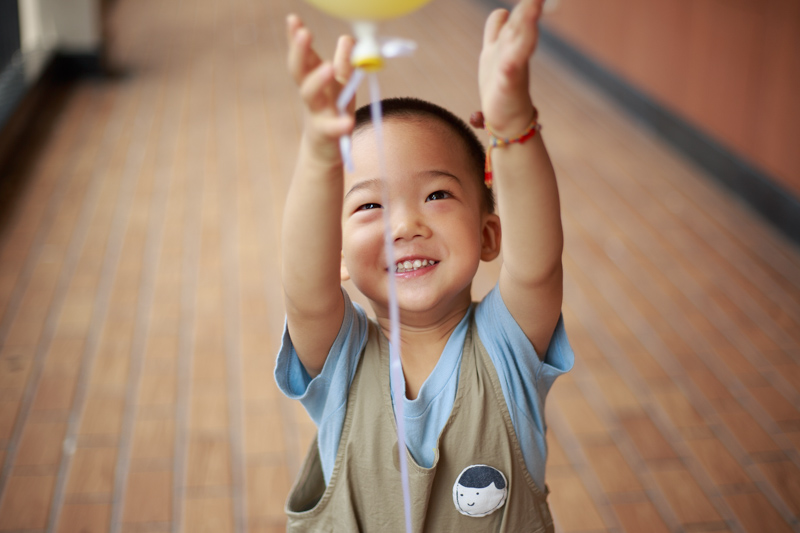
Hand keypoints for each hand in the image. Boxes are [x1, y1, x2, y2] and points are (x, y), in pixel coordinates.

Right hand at [287, 15, 354, 158]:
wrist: (324, 151)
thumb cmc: (331, 112)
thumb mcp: (340, 86)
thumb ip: (344, 63)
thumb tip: (347, 38)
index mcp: (314, 80)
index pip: (304, 56)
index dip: (297, 39)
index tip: (293, 19)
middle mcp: (311, 95)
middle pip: (299, 71)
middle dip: (300, 51)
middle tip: (304, 32)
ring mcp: (316, 114)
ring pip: (310, 95)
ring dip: (317, 80)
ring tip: (327, 67)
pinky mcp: (326, 135)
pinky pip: (332, 129)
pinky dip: (339, 126)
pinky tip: (348, 122)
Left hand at [478, 0, 542, 136]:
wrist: (506, 119)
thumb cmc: (500, 85)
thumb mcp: (495, 52)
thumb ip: (497, 31)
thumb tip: (501, 12)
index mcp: (506, 43)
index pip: (514, 16)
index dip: (524, 4)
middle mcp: (511, 52)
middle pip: (519, 25)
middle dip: (528, 7)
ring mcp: (511, 68)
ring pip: (518, 43)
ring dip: (525, 25)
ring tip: (533, 7)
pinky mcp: (507, 85)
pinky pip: (509, 70)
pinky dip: (511, 62)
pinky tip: (511, 59)